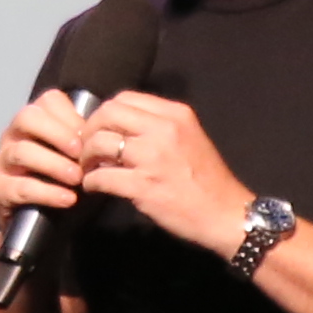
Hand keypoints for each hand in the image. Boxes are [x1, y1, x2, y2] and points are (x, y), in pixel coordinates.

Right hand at [0, 88, 93, 225]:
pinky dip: (47, 192)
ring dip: (54, 164)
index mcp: (34, 120)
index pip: (48, 101)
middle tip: (82, 153)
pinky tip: (68, 198)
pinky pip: (20, 187)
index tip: (90, 135)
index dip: (71, 116)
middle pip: (27, 118)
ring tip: (78, 178)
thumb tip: (107, 135)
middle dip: (58, 134)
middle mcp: (14, 135)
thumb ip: (87, 141)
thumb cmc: (64, 181)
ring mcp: (3, 161)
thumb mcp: (78, 156)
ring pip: (22, 152)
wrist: (43, 221)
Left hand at [75, 92, 254, 257]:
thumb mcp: (189, 138)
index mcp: (175, 114)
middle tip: (86, 147)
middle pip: (108, 113)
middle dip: (90, 129)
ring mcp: (152, 157)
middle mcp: (163, 129)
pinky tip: (93, 187)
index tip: (100, 129)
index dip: (105, 113)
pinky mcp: (143, 185)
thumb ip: (158, 128)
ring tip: (88, 167)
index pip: (125, 98)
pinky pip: (102, 176)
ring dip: (86, 156)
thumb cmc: (207, 180)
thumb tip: (119, 129)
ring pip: (99, 142)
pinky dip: (91, 181)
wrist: (226, 214)